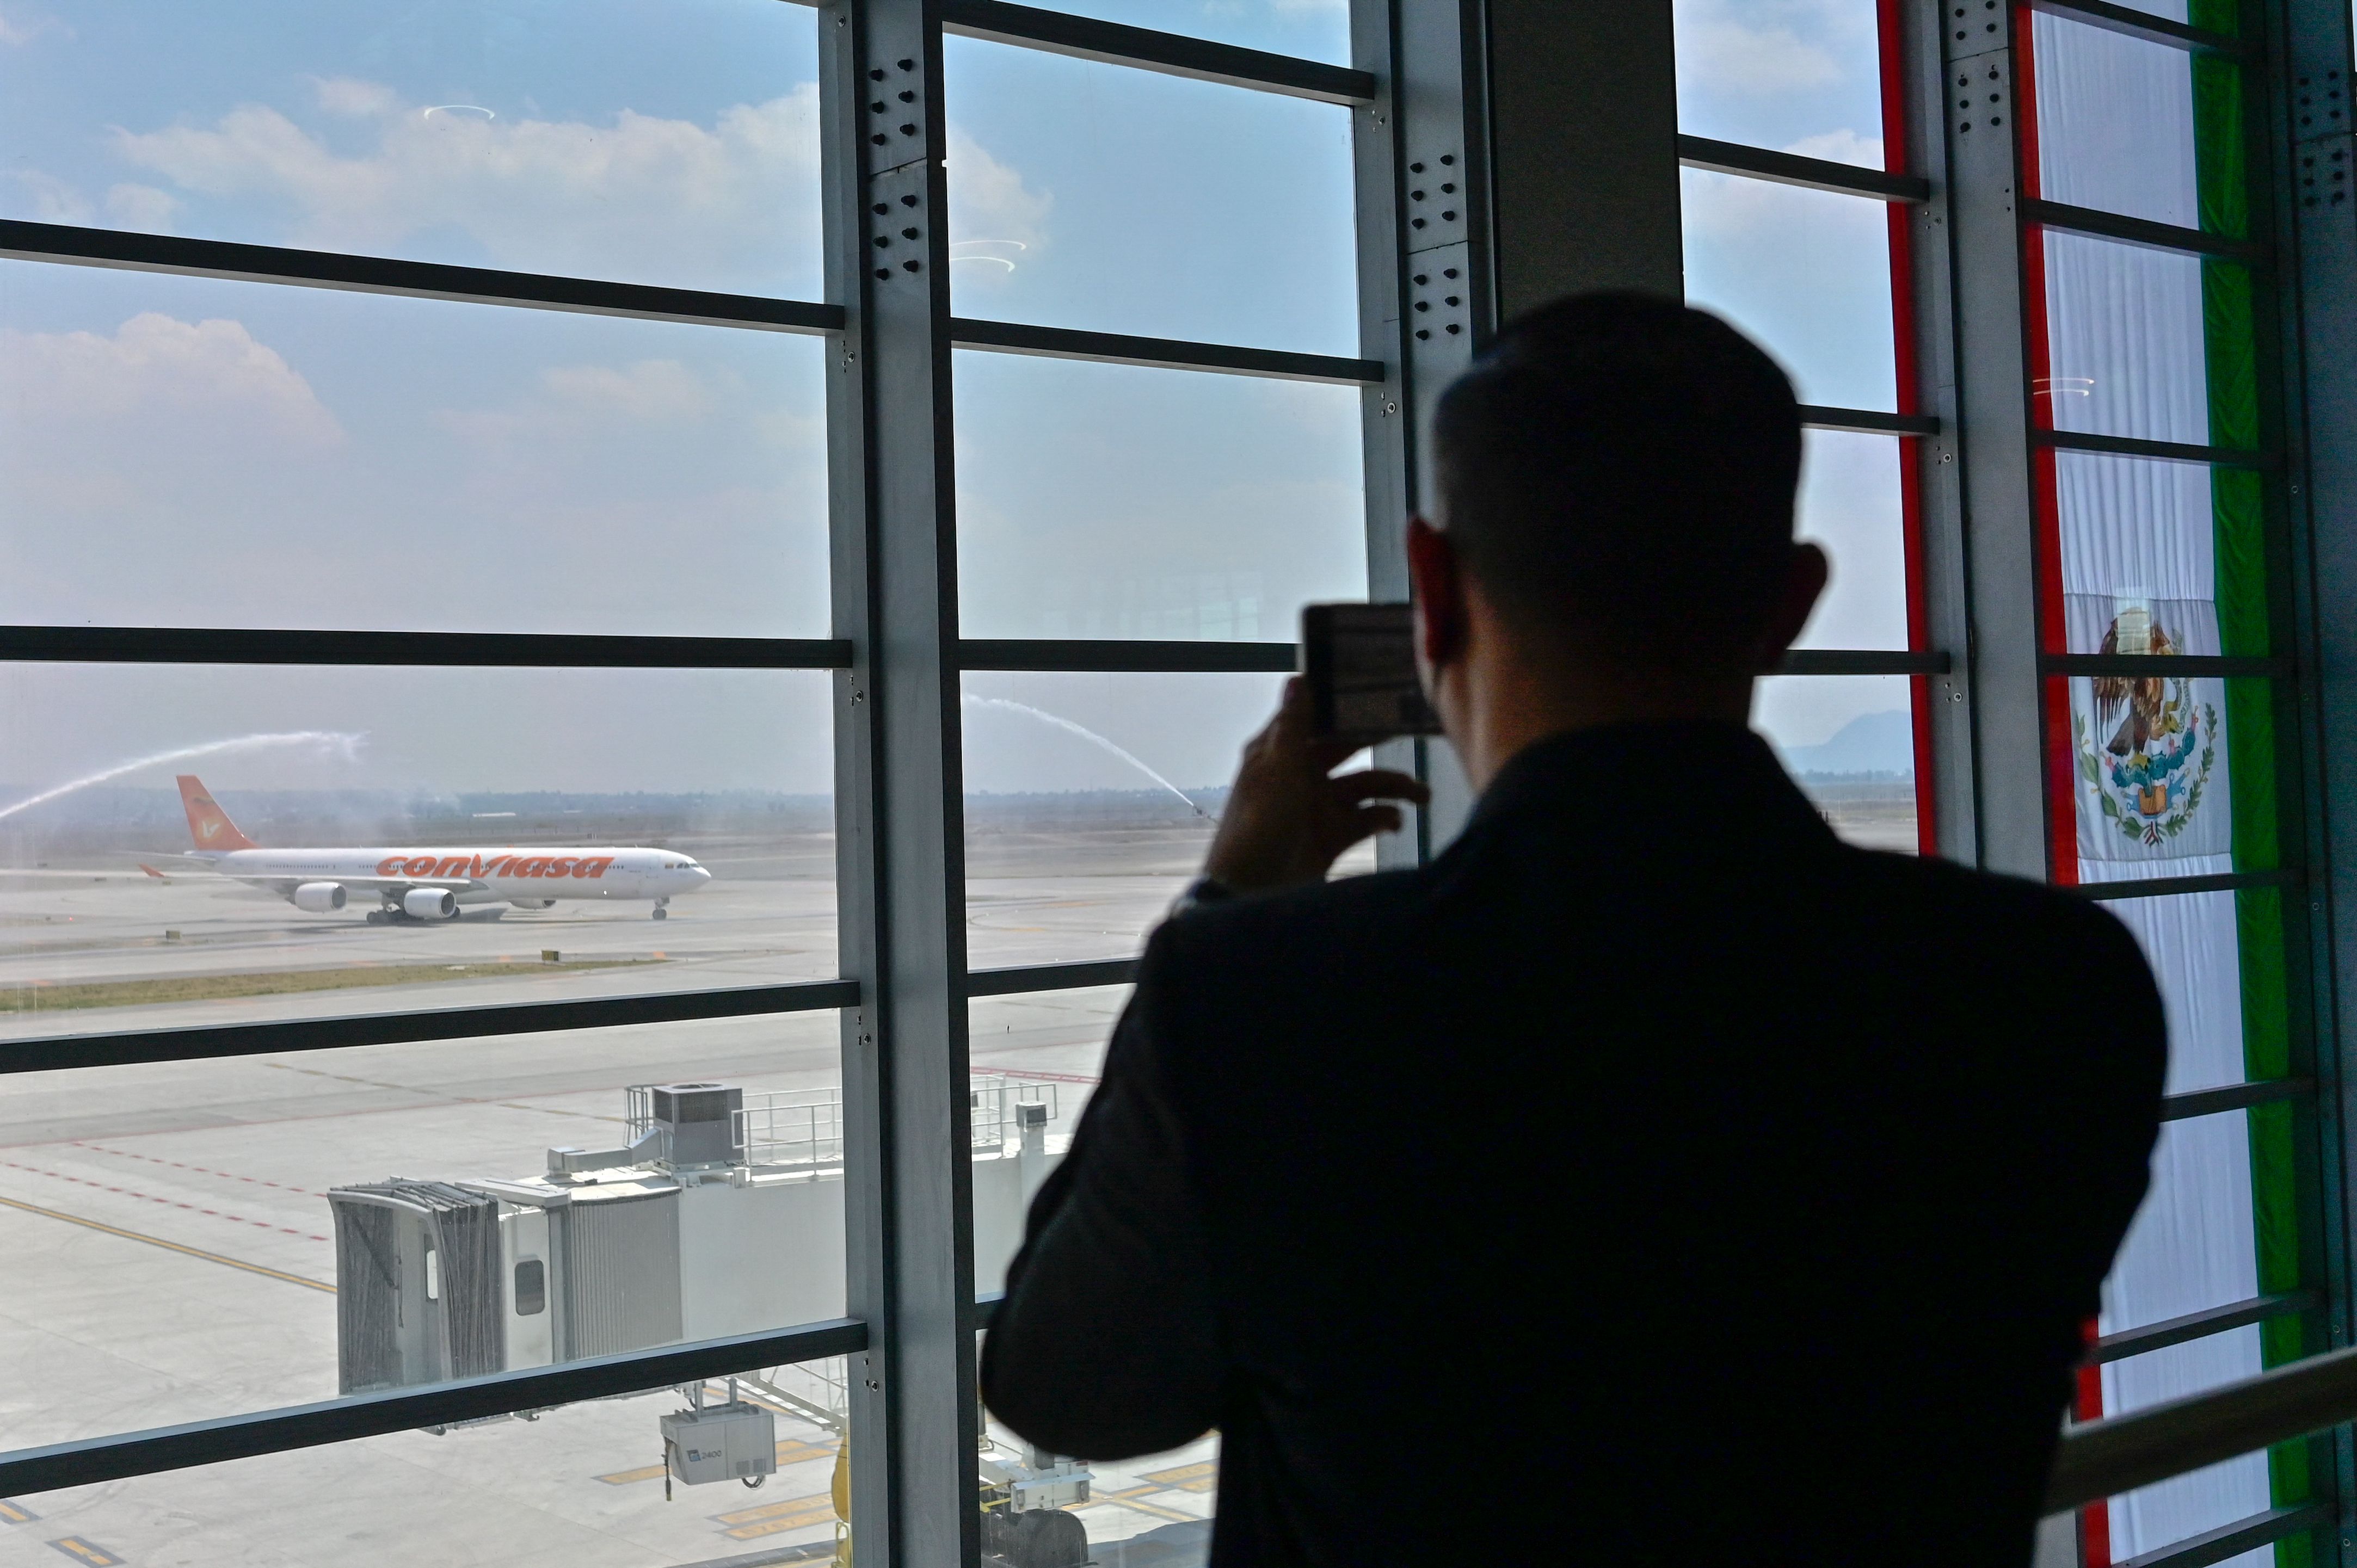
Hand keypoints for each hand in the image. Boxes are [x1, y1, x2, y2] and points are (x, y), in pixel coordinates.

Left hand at [1202, 676, 1431, 894]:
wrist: (1252, 890)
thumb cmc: (1259, 822)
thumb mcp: (1279, 768)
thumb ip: (1293, 725)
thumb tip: (1298, 676)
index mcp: (1281, 751)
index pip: (1316, 719)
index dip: (1345, 707)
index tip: (1378, 691)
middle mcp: (1301, 774)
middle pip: (1348, 750)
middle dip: (1379, 744)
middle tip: (1411, 732)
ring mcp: (1318, 807)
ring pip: (1364, 786)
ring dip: (1394, 787)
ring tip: (1423, 795)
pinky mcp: (1332, 837)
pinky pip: (1366, 819)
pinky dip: (1384, 818)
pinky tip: (1396, 822)